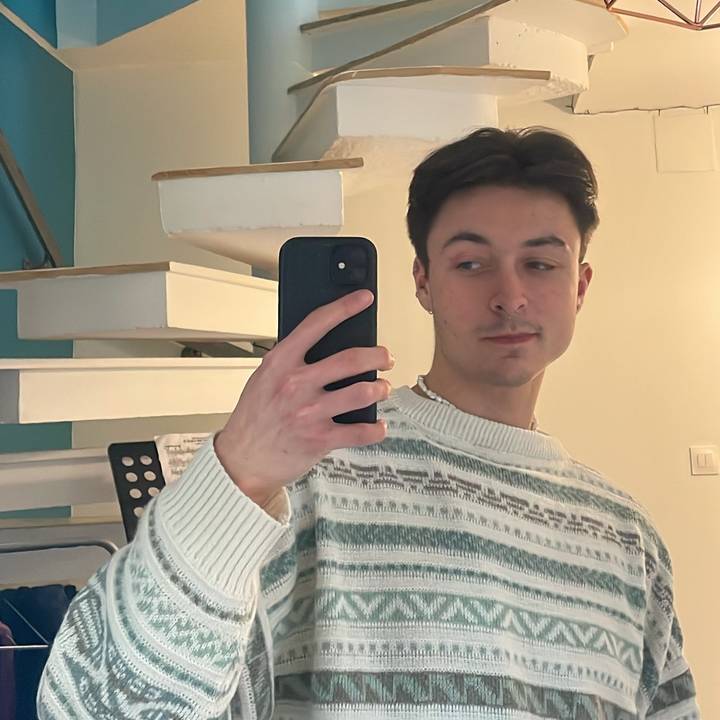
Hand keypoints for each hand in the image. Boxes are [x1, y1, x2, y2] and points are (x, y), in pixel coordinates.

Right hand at [214, 290, 393, 506]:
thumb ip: (291, 361)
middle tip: (386, 357)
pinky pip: (360, 431)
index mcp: (280, 362)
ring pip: (362, 392)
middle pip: (350, 359)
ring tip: (382, 388)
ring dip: (380, 388)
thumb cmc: (255, 416)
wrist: (242, 459)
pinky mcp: (320, 439)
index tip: (364, 297)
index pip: (316, 324)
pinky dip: (375, 429)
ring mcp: (309, 412)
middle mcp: (295, 384)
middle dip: (377, 355)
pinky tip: (377, 425)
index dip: (344, 307)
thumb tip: (328, 344)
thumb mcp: (264, 378)